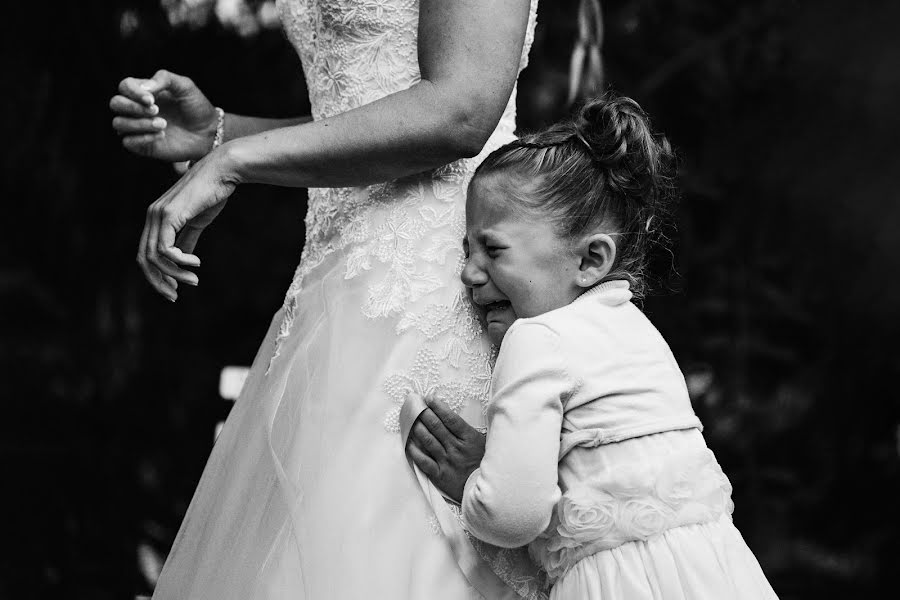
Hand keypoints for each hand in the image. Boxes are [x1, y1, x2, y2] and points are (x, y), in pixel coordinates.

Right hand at [111, 69, 218, 161]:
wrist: (208, 131)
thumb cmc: (196, 106)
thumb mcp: (185, 86)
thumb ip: (164, 79)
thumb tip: (144, 87)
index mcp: (143, 91)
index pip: (124, 86)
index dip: (133, 92)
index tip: (152, 99)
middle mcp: (136, 108)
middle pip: (115, 103)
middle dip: (132, 107)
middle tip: (156, 110)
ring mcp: (138, 127)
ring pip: (119, 124)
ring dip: (139, 124)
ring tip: (163, 124)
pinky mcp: (142, 145)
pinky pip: (128, 142)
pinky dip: (142, 138)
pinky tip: (161, 136)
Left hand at [136, 150, 236, 300]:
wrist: (222, 171)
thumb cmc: (212, 193)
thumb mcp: (197, 222)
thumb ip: (187, 240)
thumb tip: (183, 260)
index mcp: (156, 218)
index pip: (146, 254)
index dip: (156, 276)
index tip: (173, 290)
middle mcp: (152, 216)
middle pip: (143, 259)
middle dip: (158, 281)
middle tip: (175, 295)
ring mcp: (158, 214)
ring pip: (154, 256)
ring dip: (174, 274)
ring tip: (194, 279)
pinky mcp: (169, 214)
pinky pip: (166, 248)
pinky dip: (179, 261)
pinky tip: (196, 263)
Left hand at [405, 395, 486, 502]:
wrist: (488, 492)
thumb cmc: (486, 465)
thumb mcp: (486, 444)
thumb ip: (474, 430)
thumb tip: (463, 416)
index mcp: (469, 439)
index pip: (451, 418)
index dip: (438, 407)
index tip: (429, 398)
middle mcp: (456, 448)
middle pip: (437, 427)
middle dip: (424, 413)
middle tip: (415, 404)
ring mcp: (447, 461)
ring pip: (428, 441)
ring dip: (418, 428)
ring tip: (410, 419)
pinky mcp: (440, 475)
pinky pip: (424, 462)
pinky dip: (415, 452)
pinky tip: (408, 444)